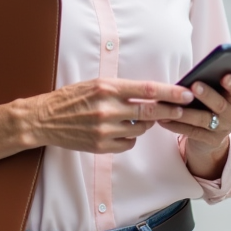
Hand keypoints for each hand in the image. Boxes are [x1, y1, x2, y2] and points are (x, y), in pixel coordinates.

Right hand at [20, 79, 193, 153]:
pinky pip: (128, 143)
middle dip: (170, 110)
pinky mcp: (101, 146)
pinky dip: (130, 138)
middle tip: (183, 109)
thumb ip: (121, 89)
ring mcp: (104, 129)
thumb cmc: (71, 98)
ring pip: (141, 129)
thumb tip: (151, 93)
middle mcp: (108, 108)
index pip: (148, 90)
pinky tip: (122, 131)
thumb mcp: (95, 84)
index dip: (171, 92)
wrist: (43, 119)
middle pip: (150, 111)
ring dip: (145, 124)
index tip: (187, 93)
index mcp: (107, 88)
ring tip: (137, 118)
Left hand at [157, 74, 230, 178]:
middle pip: (220, 104)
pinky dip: (176, 125)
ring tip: (171, 105)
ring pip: (203, 119)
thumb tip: (191, 76)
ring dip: (186, 112)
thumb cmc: (207, 106)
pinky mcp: (210, 141)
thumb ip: (207, 85)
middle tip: (194, 86)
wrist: (209, 136)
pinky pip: (192, 132)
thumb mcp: (212, 95)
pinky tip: (164, 120)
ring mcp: (222, 129)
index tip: (225, 77)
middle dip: (207, 95)